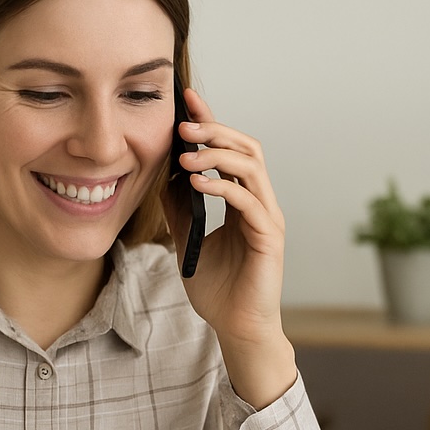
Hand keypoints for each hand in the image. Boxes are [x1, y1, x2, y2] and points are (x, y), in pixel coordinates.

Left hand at [164, 88, 296, 406]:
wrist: (237, 328)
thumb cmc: (218, 289)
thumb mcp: (188, 238)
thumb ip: (179, 207)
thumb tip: (160, 175)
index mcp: (244, 200)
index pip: (230, 150)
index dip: (210, 123)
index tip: (185, 101)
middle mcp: (261, 203)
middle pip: (247, 148)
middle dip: (215, 131)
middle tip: (183, 124)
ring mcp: (268, 218)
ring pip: (252, 167)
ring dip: (217, 154)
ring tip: (186, 155)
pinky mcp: (269, 238)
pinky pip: (250, 200)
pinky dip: (223, 186)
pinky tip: (197, 183)